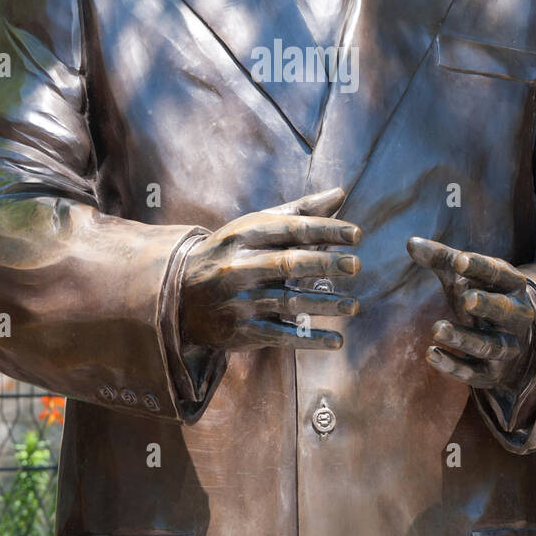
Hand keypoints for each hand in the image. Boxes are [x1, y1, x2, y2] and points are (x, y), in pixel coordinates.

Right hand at [181, 188, 359, 352]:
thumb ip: (299, 211)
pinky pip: (281, 335)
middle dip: (325, 264)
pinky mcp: (242, 331)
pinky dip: (310, 339)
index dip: (325, 230)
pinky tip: (337, 340)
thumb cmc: (230, 253)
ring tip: (353, 305)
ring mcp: (239, 301)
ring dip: (324, 304)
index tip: (356, 235)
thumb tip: (341, 194)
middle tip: (356, 265)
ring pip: (288, 302)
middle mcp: (239, 267)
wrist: (179, 294)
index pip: (291, 229)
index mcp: (244, 235)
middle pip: (289, 264)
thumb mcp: (255, 227)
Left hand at [406, 239, 534, 390]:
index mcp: (512, 286)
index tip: (459, 260)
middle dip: (487, 305)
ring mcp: (509, 348)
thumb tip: (410, 243)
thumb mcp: (465, 277)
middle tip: (465, 299)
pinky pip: (476, 374)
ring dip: (464, 338)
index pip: (500, 275)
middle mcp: (517, 317)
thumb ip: (441, 259)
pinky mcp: (494, 374)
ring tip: (436, 328)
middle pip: (505, 311)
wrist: (514, 343)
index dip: (480, 268)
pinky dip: (454, 366)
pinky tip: (431, 354)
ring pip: (491, 345)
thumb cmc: (483, 297)